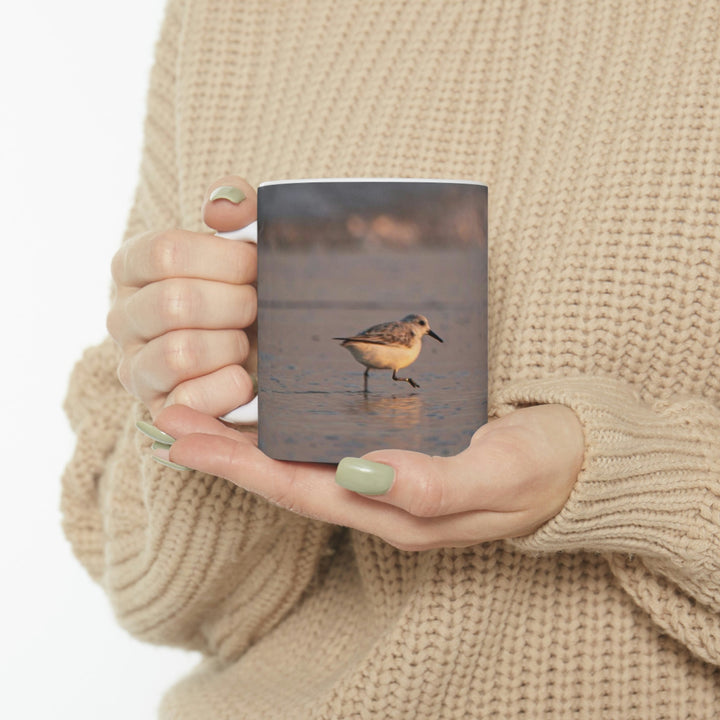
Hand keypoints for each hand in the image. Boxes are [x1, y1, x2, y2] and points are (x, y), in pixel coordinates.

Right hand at [107, 176, 257, 418]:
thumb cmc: (253, 289)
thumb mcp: (251, 243)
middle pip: (174, 303)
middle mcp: (123, 316)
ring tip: (246, 342)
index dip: (225, 260)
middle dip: (235, 305)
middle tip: (257, 307)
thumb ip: (240, 209)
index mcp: (135, 267)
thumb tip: (220, 208)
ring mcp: (135, 367)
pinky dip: (229, 387)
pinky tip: (245, 377)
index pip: (165, 252)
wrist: (269, 351)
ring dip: (231, 345)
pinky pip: (188, 401)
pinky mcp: (158, 410)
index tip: (255, 266)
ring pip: (179, 352)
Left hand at [150, 404, 583, 549]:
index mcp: (396, 510)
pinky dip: (290, 428)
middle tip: (168, 418)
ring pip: (302, 463)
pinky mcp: (399, 453)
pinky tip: (272, 407)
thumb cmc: (542, 467)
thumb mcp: (500, 474)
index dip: (238, 467)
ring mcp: (387, 478)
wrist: (577, 462)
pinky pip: (329, 445)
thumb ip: (435, 483)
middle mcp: (380, 498)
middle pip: (286, 478)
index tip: (182, 439)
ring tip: (201, 411)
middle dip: (225, 452)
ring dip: (249, 440)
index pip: (299, 490)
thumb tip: (362, 474)